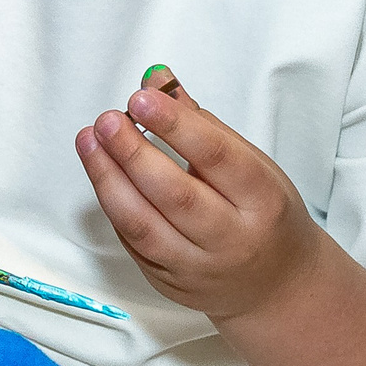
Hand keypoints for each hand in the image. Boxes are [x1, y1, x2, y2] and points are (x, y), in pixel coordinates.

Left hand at [75, 68, 323, 321]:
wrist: (276, 285)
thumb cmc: (265, 214)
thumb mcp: (253, 164)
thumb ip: (203, 124)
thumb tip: (157, 80)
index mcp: (263, 200)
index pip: (216, 157)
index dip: (176, 125)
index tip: (142, 98)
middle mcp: (232, 239)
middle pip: (175, 194)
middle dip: (132, 152)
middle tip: (107, 120)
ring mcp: (198, 268)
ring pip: (143, 225)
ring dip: (108, 179)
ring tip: (89, 142)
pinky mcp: (169, 284)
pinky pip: (133, 243)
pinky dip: (113, 206)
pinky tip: (103, 176)